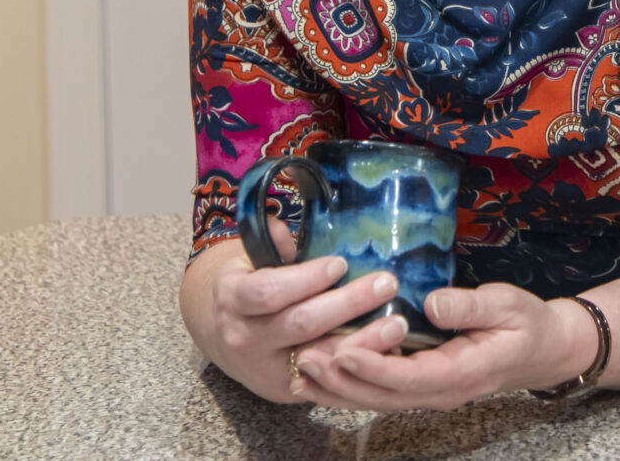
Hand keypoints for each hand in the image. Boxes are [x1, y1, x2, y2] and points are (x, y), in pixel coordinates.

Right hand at [192, 221, 410, 402]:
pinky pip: (327, 380)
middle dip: (347, 304)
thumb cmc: (248, 288)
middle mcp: (245, 337)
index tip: (341, 263)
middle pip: (300, 324)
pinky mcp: (287, 391)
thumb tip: (283, 228)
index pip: (269, 291)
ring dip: (362, 342)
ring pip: (318, 358)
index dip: (306, 278)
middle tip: (386, 284)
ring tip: (397, 325)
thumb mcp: (250, 262)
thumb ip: (272, 247)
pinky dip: (357, 366)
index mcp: (233, 298)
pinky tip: (388, 353)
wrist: (222, 337)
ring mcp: (266, 369)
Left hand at [292, 284, 597, 411]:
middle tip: (306, 357)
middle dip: (342, 380)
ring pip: (377, 398)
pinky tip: (324, 372)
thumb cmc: (527, 323)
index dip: (372, 367)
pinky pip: (382, 390)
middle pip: (383, 396)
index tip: (340, 351)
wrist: (544, 350)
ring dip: (339, 387)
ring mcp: (430, 392)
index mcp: (461, 373)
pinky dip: (350, 384)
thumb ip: (470, 307)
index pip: (408, 377)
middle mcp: (441, 391)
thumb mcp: (507, 305)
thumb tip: (432, 302)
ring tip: (302, 367)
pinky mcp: (422, 383)